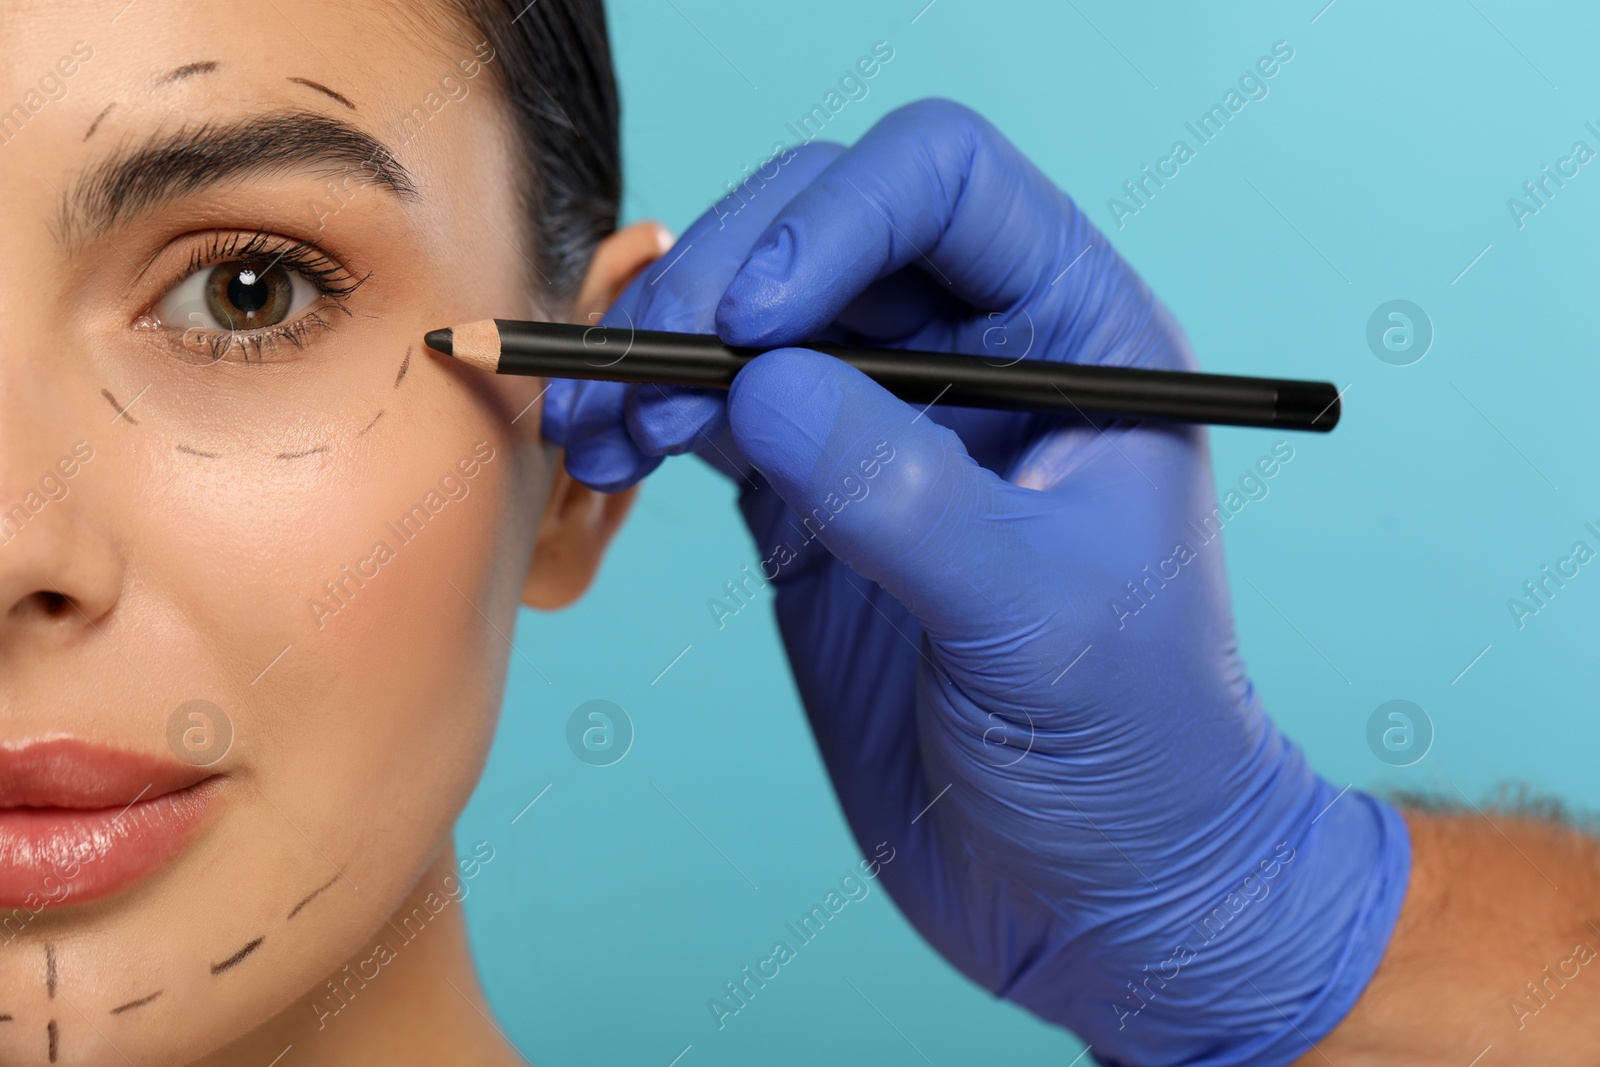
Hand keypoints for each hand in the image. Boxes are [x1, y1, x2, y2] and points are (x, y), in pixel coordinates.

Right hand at [543, 99, 1408, 1066]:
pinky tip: (608, 453)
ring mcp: (886, 428)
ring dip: (661, 348)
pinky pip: (716, 417)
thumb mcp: (1034, 617)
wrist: (1101, 890)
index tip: (755, 320)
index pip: (945, 182)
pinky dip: (649, 419)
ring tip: (599, 424)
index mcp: (1079, 337)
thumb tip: (761, 386)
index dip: (837, 215)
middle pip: (823, 229)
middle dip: (720, 279)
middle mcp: (978, 357)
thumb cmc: (1133, 753)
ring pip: (753, 319)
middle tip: (643, 367)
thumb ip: (901, 493)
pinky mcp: (814, 505)